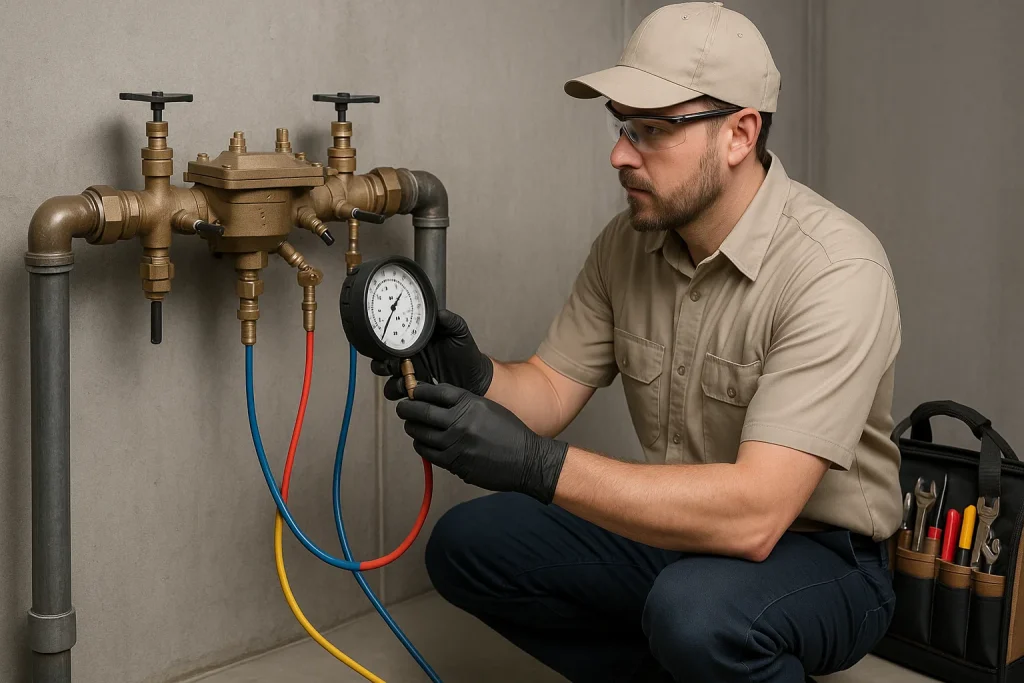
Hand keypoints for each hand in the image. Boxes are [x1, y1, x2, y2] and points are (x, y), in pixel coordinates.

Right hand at [371, 309, 492, 399]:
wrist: (476, 377)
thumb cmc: (466, 353)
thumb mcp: (459, 332)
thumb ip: (450, 321)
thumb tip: (439, 313)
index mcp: (414, 343)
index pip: (389, 342)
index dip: (384, 345)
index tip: (389, 349)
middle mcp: (409, 360)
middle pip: (382, 362)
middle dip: (383, 366)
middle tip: (396, 366)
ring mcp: (412, 378)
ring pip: (389, 383)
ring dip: (393, 384)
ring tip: (407, 384)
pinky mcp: (418, 394)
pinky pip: (402, 398)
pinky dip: (405, 398)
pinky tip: (416, 395)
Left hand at [396, 383, 568, 503]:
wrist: (526, 460)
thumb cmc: (509, 432)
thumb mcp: (487, 408)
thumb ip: (463, 404)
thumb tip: (435, 401)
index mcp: (470, 403)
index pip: (435, 391)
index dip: (419, 390)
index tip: (413, 390)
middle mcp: (460, 421)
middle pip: (421, 411)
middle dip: (407, 408)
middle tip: (403, 408)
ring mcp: (455, 443)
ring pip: (420, 432)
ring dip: (412, 428)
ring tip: (412, 425)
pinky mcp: (454, 462)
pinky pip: (427, 452)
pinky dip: (421, 445)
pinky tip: (423, 442)